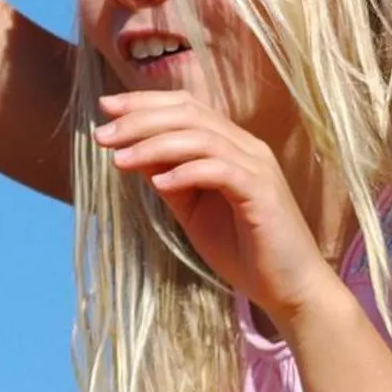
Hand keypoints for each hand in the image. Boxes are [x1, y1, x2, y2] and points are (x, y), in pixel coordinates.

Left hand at [94, 91, 344, 327]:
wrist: (289, 288)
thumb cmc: (243, 249)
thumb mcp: (193, 210)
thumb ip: (169, 179)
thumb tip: (131, 152)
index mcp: (231, 145)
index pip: (186, 107)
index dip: (145, 103)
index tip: (105, 109)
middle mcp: (247, 147)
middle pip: (189, 114)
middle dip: (140, 120)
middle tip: (102, 135)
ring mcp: (257, 167)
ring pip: (200, 138)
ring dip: (154, 145)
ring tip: (119, 160)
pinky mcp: (262, 193)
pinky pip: (220, 171)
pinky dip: (186, 172)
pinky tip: (158, 184)